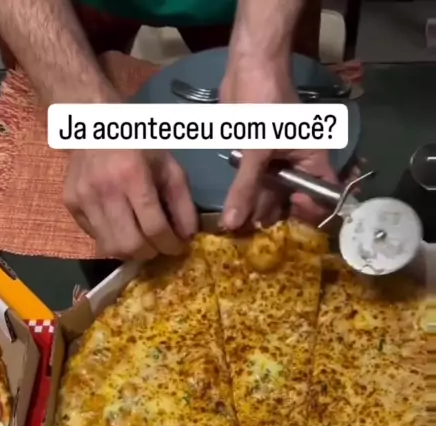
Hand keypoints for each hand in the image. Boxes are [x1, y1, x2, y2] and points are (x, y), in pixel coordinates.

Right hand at [63, 149, 197, 259]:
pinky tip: (122, 227)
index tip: (178, 246)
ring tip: (142, 240)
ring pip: (110, 247)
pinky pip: (95, 237)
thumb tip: (187, 237)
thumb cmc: (138, 144)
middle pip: (130, 245)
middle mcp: (104, 189)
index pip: (154, 227)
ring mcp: (84, 198)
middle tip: (159, 246)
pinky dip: (112, 240)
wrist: (94, 124)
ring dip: (131, 252)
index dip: (170, 244)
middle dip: (150, 252)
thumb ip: (183, 203)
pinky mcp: (71, 204)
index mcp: (132, 175)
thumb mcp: (168, 166)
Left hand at [219, 61, 337, 229]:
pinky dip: (244, 197)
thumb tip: (233, 223)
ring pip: (269, 197)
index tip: (288, 210)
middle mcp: (298, 168)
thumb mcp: (257, 150)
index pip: (322, 199)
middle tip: (248, 229)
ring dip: (254, 210)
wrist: (248, 68)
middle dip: (272, 216)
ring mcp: (277, 166)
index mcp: (313, 163)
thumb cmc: (265, 104)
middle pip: (290, 203)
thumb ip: (246, 187)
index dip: (308, 212)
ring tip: (235, 225)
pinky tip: (231, 210)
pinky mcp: (257, 161)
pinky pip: (254, 185)